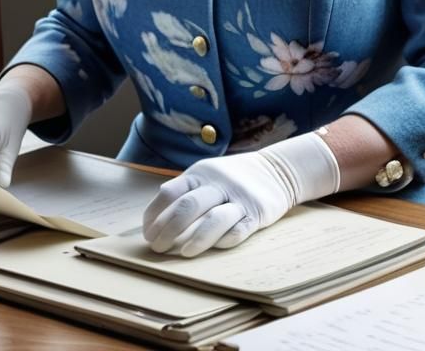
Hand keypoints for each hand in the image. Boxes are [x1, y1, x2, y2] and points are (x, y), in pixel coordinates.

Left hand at [141, 132, 339, 257]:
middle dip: (169, 229)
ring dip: (196, 238)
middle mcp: (218, 184)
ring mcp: (239, 198)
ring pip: (214, 219)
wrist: (276, 170)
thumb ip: (184, 191)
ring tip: (183, 253)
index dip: (155, 214)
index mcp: (200, 173)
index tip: (148, 233)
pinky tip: (215, 248)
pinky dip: (225, 240)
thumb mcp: (206, 175)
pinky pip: (240, 229)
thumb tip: (153, 220)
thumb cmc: (231, 178)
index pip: (170, 192)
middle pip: (189, 206)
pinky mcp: (257, 214)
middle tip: (158, 247)